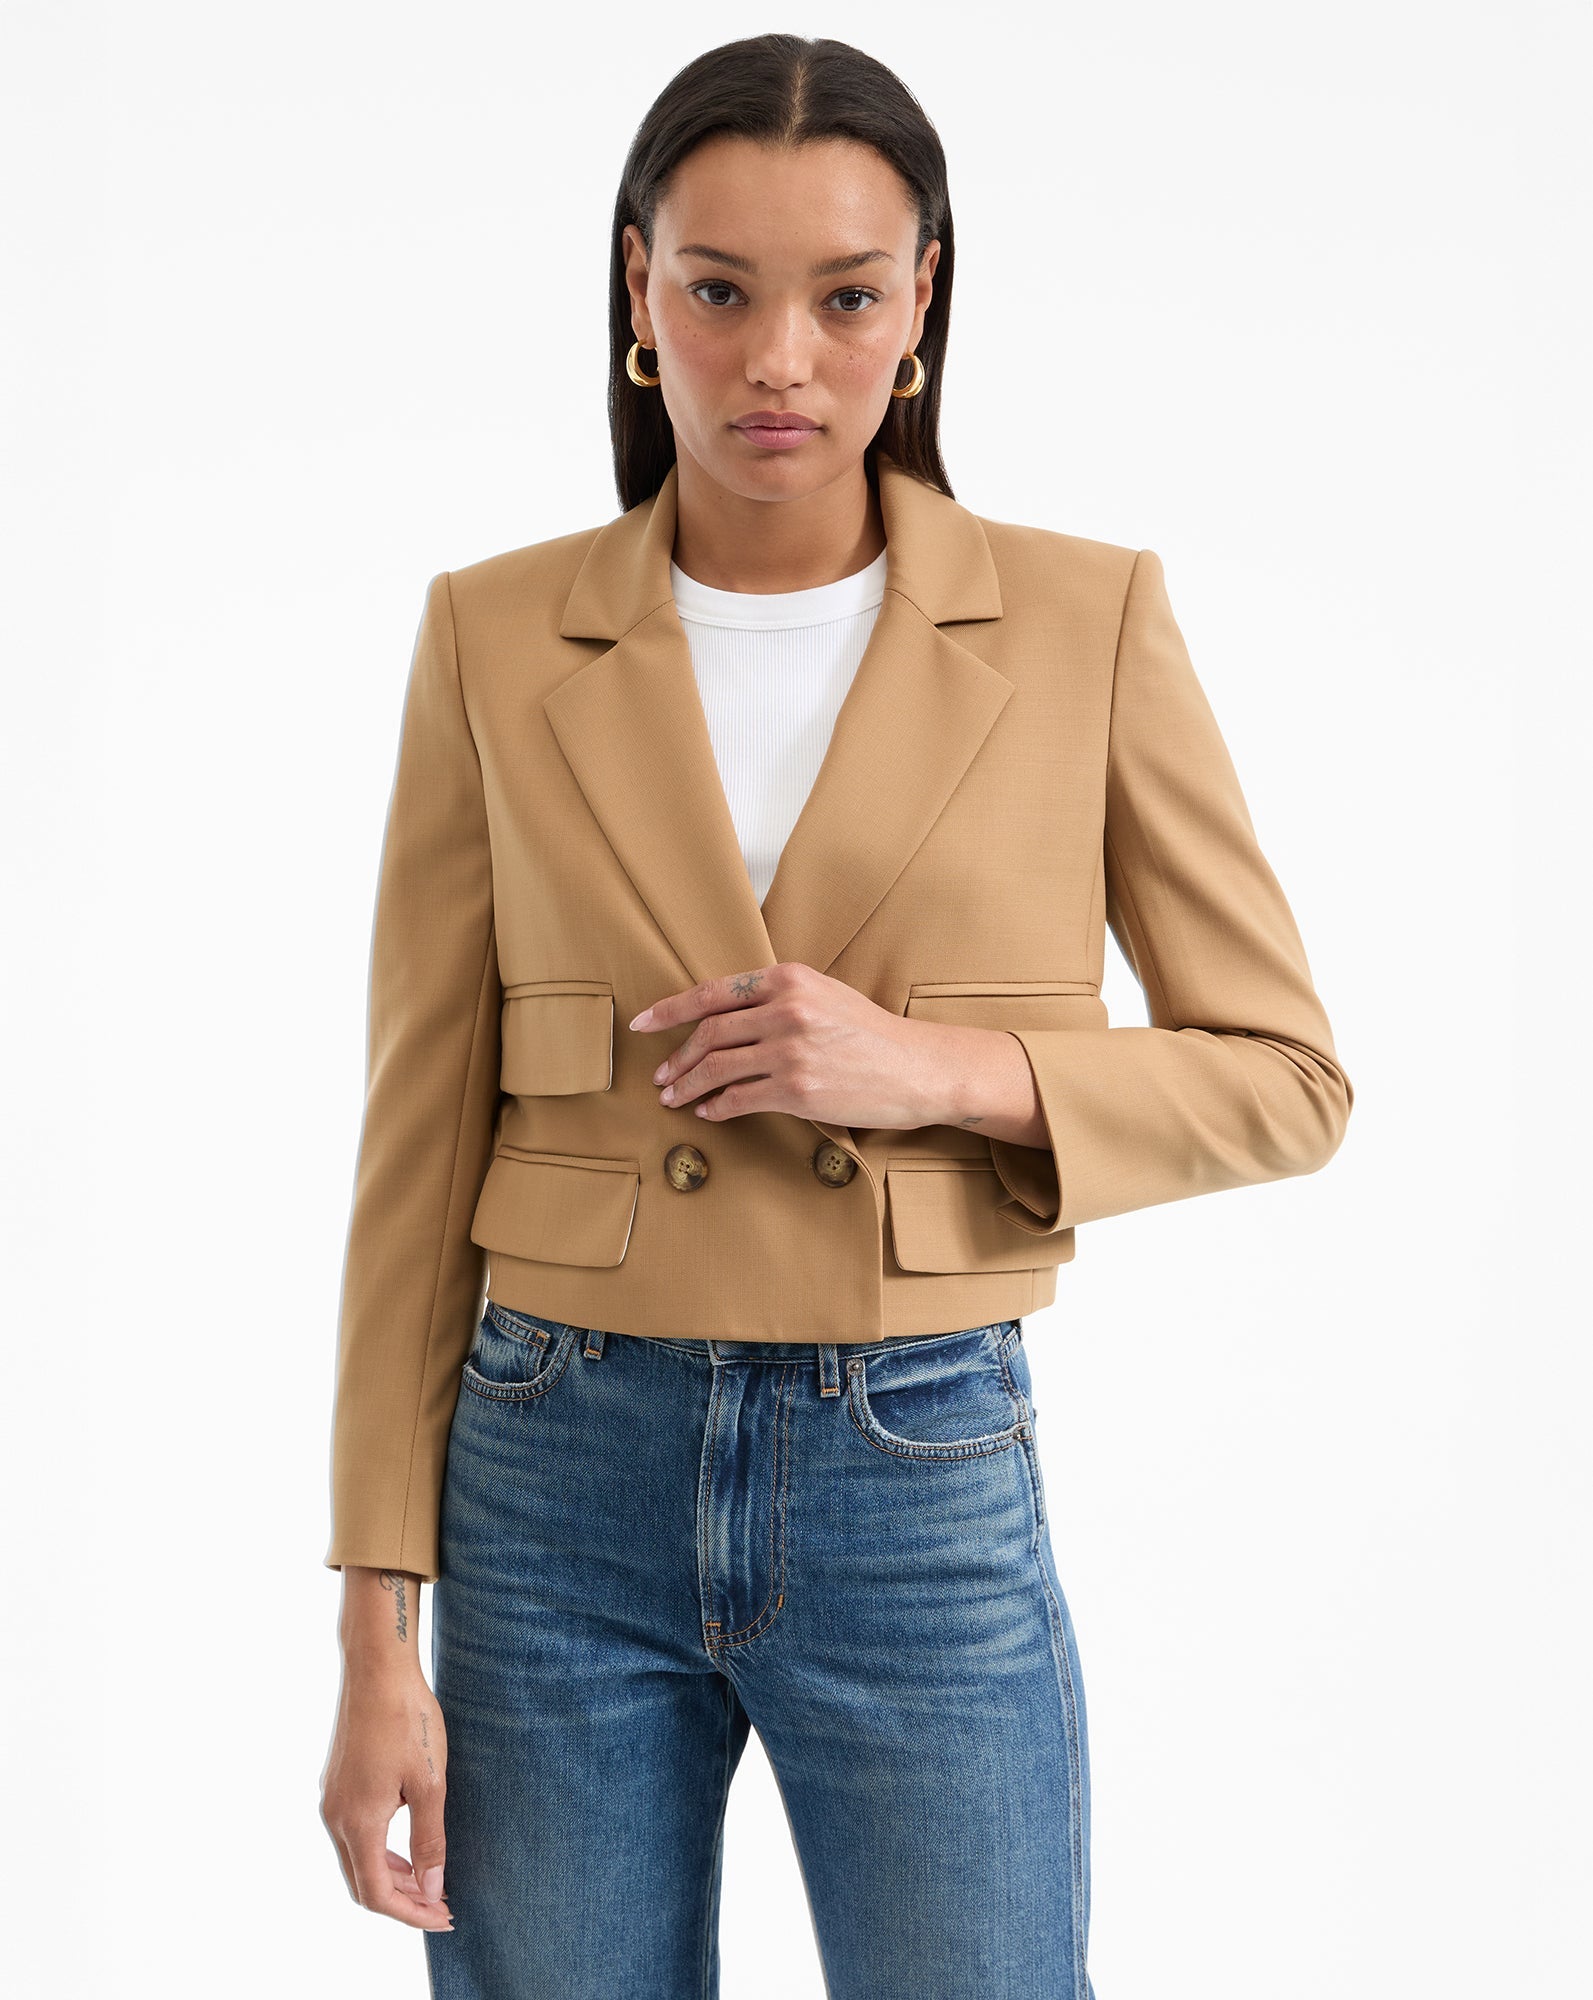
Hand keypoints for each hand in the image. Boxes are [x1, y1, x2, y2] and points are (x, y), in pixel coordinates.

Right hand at [320, 1663, 453, 1932]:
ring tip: (431, 1880)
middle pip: (363, 1882)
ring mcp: (334, 1799)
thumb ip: (429, 1840)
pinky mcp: (339, 1783)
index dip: (410, 1913)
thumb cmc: (408, 1719)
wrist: (378, 1668)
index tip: (444, 1917)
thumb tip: (431, 1889)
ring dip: (393, 1876)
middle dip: (402, 1900)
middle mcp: (336, 1816)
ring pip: (358, 1858)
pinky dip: (382, 1850)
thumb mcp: (428, 1782)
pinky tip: (410, 1845)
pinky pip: (356, 1834)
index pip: (377, 1893)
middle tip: (442, 1904)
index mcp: (356, 1822)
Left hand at [629, 961, 936, 1130]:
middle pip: (709, 1033)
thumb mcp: (824, 994)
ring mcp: (790, 1052)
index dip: (670, 1009)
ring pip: (717, 1068)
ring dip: (687, 1086)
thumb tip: (725, 1012)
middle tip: (661, 1075)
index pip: (713, 993)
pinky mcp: (797, 1091)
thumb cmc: (871, 1033)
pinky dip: (716, 1107)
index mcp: (788, 979)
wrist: (916, 1069)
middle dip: (676, 1057)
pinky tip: (709, 1112)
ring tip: (674, 1097)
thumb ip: (777, 996)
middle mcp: (786, 1010)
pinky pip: (739, 1099)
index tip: (643, 1022)